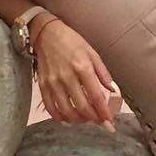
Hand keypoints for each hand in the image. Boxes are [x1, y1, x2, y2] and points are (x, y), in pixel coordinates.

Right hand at [31, 16, 116, 131]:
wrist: (46, 33)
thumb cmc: (71, 41)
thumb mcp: (92, 53)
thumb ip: (103, 73)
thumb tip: (113, 90)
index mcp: (83, 68)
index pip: (96, 97)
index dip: (104, 112)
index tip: (109, 120)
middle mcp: (67, 77)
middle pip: (82, 107)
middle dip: (93, 119)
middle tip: (99, 122)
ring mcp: (53, 83)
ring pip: (66, 111)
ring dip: (78, 120)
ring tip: (85, 120)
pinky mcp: (43, 85)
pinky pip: (50, 107)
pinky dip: (59, 117)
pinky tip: (67, 119)